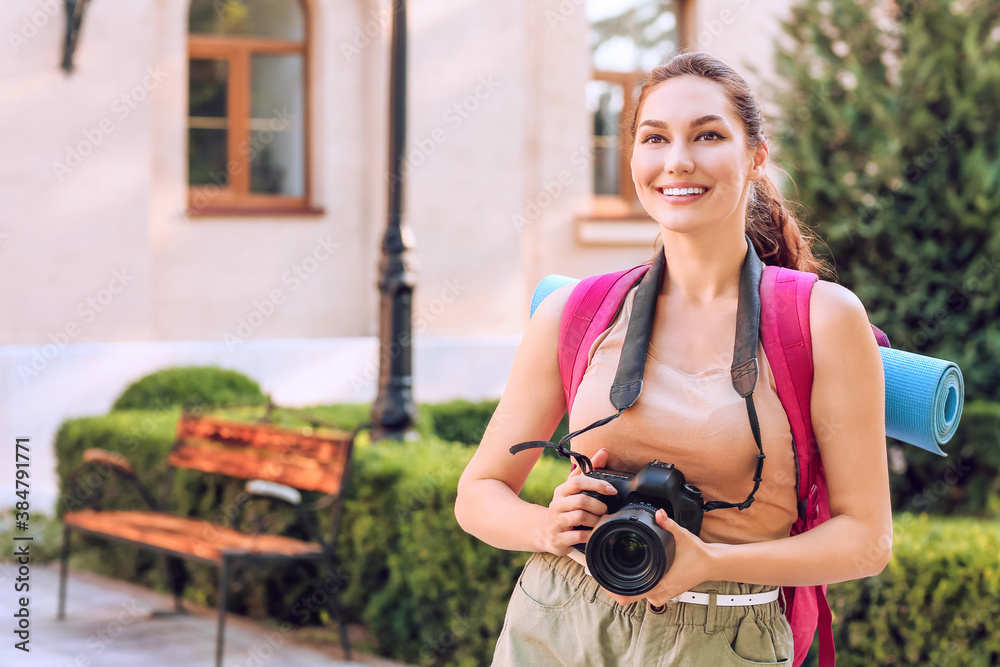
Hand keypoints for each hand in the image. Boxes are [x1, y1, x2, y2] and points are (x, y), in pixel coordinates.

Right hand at [539, 448, 616, 555]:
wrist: (547, 533)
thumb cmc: (566, 508)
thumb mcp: (574, 489)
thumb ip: (588, 470)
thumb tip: (603, 452)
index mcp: (561, 491)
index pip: (577, 481)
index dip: (597, 484)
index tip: (611, 490)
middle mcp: (556, 505)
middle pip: (581, 501)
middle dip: (598, 506)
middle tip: (605, 511)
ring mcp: (556, 522)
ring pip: (580, 517)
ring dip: (596, 520)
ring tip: (600, 522)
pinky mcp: (557, 538)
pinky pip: (578, 536)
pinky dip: (590, 534)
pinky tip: (593, 533)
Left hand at [600, 509, 715, 607]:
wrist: (712, 564)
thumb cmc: (698, 554)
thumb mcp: (682, 536)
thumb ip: (669, 525)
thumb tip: (659, 514)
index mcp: (659, 584)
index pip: (627, 596)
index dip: (611, 589)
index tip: (601, 577)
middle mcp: (658, 593)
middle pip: (626, 597)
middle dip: (612, 584)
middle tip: (601, 569)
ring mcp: (660, 595)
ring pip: (634, 595)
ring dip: (623, 584)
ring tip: (612, 569)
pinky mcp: (663, 592)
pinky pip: (643, 592)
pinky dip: (634, 584)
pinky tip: (628, 573)